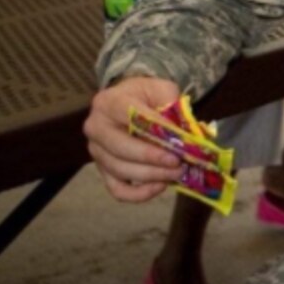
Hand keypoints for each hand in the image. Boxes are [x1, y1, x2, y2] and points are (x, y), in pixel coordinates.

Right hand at [82, 75, 182, 202]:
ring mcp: (96, 151)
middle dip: (153, 160)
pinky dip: (139, 194)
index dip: (156, 134)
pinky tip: (160, 186)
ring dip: (152, 176)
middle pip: (121, 150)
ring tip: (176, 173)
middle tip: (179, 164)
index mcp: (109, 103)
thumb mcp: (162, 90)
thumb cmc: (147, 96)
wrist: (128, 101)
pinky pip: (118, 189)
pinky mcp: (102, 170)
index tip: (177, 146)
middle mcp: (96, 128)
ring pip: (120, 170)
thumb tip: (187, 134)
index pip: (131, 119)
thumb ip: (173, 106)